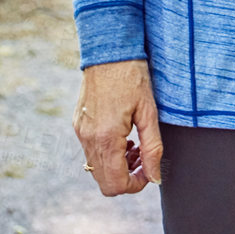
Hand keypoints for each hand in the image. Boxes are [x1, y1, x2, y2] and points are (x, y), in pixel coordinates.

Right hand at [73, 58, 161, 195]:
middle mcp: (88, 138)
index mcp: (106, 137)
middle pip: (104, 182)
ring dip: (116, 165)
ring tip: (134, 145)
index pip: (116, 184)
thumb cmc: (132, 76)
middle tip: (143, 158)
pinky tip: (122, 134)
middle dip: (126, 177)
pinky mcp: (79, 122)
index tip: (149, 169)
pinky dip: (107, 152)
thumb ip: (152, 149)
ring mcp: (81, 131)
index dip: (136, 184)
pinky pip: (90, 151)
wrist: (108, 49)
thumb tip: (155, 178)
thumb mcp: (149, 112)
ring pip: (96, 168)